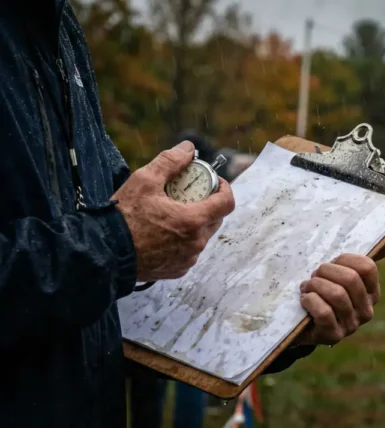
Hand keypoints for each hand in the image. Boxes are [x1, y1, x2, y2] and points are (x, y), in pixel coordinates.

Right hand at [112, 141, 235, 281]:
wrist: (104, 252)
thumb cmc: (123, 217)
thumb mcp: (144, 181)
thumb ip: (170, 162)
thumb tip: (188, 149)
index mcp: (193, 221)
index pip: (227, 203)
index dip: (224, 189)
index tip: (214, 182)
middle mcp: (196, 243)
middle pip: (216, 219)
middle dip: (208, 203)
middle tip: (190, 194)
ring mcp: (187, 259)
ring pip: (202, 235)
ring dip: (196, 222)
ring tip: (174, 212)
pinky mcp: (177, 270)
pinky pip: (190, 251)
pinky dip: (184, 240)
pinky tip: (166, 232)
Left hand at [294, 254, 379, 345]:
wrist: (303, 322)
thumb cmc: (324, 291)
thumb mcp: (343, 273)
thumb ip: (366, 258)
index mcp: (372, 293)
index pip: (367, 267)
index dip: (344, 260)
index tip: (331, 263)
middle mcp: (366, 311)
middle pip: (351, 279)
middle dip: (326, 271)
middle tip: (314, 275)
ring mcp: (351, 325)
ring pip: (337, 295)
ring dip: (315, 286)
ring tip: (307, 287)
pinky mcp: (333, 336)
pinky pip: (324, 312)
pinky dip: (310, 301)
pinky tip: (305, 299)